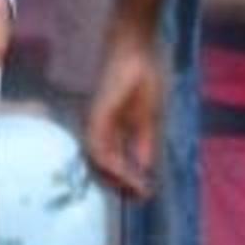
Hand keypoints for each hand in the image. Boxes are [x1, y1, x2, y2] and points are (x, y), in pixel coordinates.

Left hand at [83, 24, 169, 197]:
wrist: (136, 47)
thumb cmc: (143, 74)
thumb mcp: (149, 115)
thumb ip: (143, 141)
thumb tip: (143, 167)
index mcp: (111, 130)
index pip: (113, 164)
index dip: (127, 181)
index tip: (145, 194)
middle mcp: (99, 130)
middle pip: (101, 168)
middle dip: (120, 185)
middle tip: (140, 197)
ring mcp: (95, 123)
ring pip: (98, 162)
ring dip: (116, 178)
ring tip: (137, 188)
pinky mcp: (96, 115)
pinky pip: (97, 147)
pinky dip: (110, 164)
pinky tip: (127, 171)